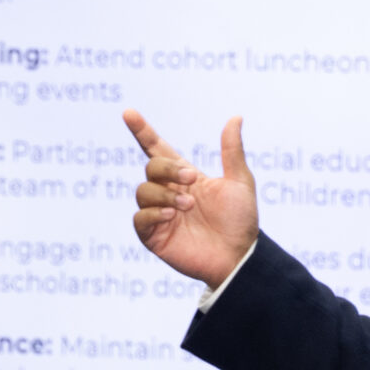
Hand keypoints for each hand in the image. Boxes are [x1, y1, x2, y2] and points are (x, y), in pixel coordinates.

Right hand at [123, 110, 258, 287]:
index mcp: (185, 177)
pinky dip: (153, 213)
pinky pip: (140, 218)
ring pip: (143, 191)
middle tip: (192, 179)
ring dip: (165, 194)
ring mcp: (159, 214)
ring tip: (187, 206)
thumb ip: (232, 151)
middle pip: (151, 167)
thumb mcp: (239, 181)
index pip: (157, 148)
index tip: (129, 113)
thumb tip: (236, 117)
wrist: (239, 256)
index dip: (142, 131)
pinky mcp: (154, 236)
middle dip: (168, 170)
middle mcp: (168, 192)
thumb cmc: (240, 221)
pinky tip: (171, 216)